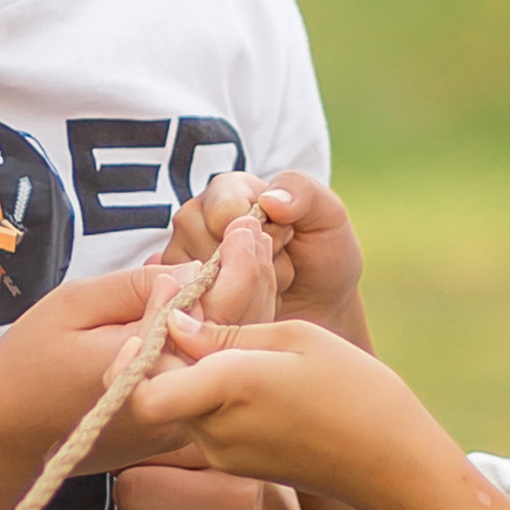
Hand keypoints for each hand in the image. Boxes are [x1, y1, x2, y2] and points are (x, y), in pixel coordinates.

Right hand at [0, 234, 273, 481]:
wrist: (5, 434)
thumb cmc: (26, 363)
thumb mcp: (73, 305)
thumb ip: (137, 289)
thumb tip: (192, 273)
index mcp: (153, 368)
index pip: (218, 312)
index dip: (239, 264)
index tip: (244, 225)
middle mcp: (176, 401)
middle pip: (239, 335)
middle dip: (253, 278)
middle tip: (257, 232)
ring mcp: (181, 420)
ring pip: (233, 357)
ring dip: (247, 304)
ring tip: (250, 254)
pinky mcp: (176, 427)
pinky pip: (214, 374)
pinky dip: (227, 334)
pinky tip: (229, 298)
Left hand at [138, 312, 416, 499]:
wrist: (390, 464)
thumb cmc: (356, 391)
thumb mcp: (296, 339)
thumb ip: (227, 332)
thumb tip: (174, 324)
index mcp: (231, 390)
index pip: (140, 388)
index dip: (138, 348)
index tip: (167, 303)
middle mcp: (216, 430)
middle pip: (151, 390)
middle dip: (157, 347)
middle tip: (181, 304)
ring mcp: (222, 454)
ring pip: (173, 405)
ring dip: (180, 369)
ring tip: (211, 328)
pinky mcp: (234, 465)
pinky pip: (200, 421)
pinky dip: (203, 392)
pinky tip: (232, 365)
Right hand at [172, 169, 364, 337]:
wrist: (322, 305)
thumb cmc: (323, 253)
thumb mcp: (327, 214)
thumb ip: (302, 193)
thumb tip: (269, 201)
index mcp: (225, 191)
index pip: (223, 214)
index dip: (259, 235)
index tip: (285, 238)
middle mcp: (194, 222)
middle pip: (209, 252)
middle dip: (254, 271)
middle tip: (278, 269)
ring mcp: (181, 262)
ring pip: (203, 288)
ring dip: (246, 297)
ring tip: (269, 290)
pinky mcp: (182, 299)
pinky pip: (199, 314)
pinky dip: (234, 318)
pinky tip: (253, 312)